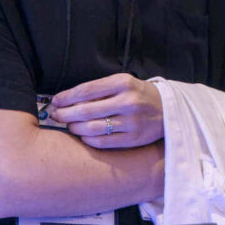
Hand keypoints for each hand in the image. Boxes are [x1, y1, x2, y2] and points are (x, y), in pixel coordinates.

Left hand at [49, 74, 164, 148]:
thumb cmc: (140, 95)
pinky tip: (84, 136)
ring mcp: (132, 121)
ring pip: (92, 128)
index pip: (86, 90)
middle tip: (55, 116)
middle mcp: (128, 101)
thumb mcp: (124, 84)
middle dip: (64, 114)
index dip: (66, 97)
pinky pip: (103, 142)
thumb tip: (67, 101)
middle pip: (85, 110)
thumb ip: (100, 90)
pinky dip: (88, 139)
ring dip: (74, 128)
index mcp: (123, 83)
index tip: (55, 101)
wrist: (169, 109)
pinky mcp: (134, 138)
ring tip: (69, 126)